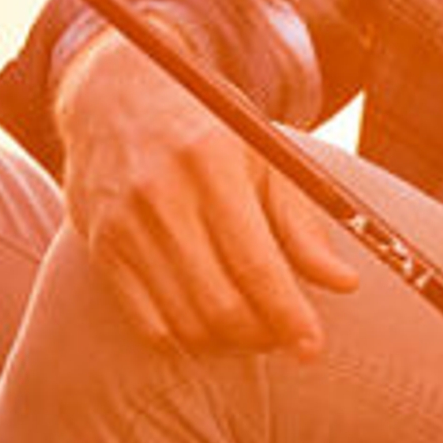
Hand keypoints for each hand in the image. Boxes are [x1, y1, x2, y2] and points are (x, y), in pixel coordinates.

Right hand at [52, 28, 355, 356]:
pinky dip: (185, 339)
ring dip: (227, 341)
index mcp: (211, 165)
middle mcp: (161, 196)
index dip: (289, 314)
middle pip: (220, 301)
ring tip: (252, 327)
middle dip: (263, 334)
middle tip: (285, 335)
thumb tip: (343, 283)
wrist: (117, 96)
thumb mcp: (264, 156)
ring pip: (184, 321)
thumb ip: (302, 223)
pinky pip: (146, 323)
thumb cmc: (206, 129)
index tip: (313, 346)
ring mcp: (123, 225)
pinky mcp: (100, 248)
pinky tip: (207, 323)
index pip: (255, 263)